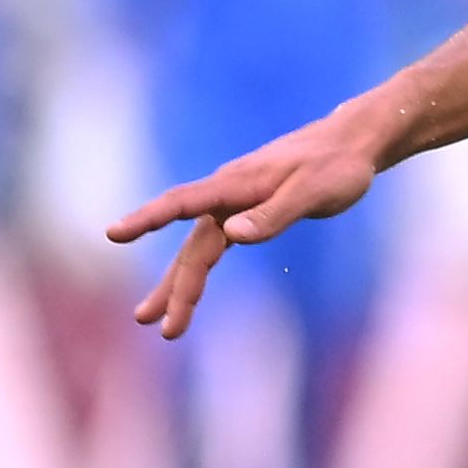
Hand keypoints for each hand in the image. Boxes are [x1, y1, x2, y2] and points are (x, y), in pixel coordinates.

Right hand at [105, 110, 389, 338]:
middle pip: (192, 245)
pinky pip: (213, 245)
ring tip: (151, 321)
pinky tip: (186, 290)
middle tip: (153, 324)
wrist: (353, 143)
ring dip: (178, 285)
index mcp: (236, 184)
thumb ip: (274, 214)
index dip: (148, 218)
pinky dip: (198, 268)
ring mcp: (235, 204)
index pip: (182, 202)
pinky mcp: (247, 211)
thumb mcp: (313, 191)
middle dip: (173, 286)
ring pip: (198, 249)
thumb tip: (232, 236)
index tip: (114, 233)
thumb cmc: (338, 166)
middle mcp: (227, 194)